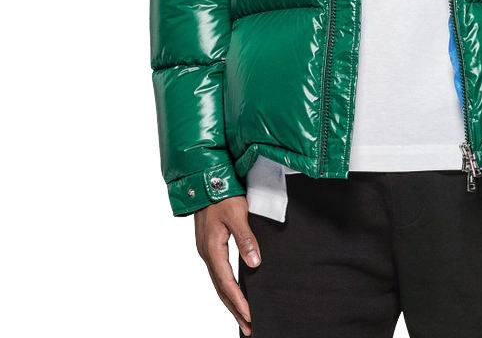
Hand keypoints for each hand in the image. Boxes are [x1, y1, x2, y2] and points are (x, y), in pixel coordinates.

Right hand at [194, 196, 260, 335]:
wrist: (205, 180)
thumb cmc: (222, 195)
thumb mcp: (237, 215)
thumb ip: (246, 238)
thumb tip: (254, 263)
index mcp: (212, 249)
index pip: (226, 283)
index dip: (239, 301)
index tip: (250, 316)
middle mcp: (207, 253)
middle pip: (220, 289)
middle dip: (234, 309)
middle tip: (248, 326)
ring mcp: (207, 250)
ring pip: (218, 282)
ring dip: (230, 300)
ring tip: (243, 315)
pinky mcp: (209, 245)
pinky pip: (217, 272)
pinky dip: (226, 286)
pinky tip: (234, 290)